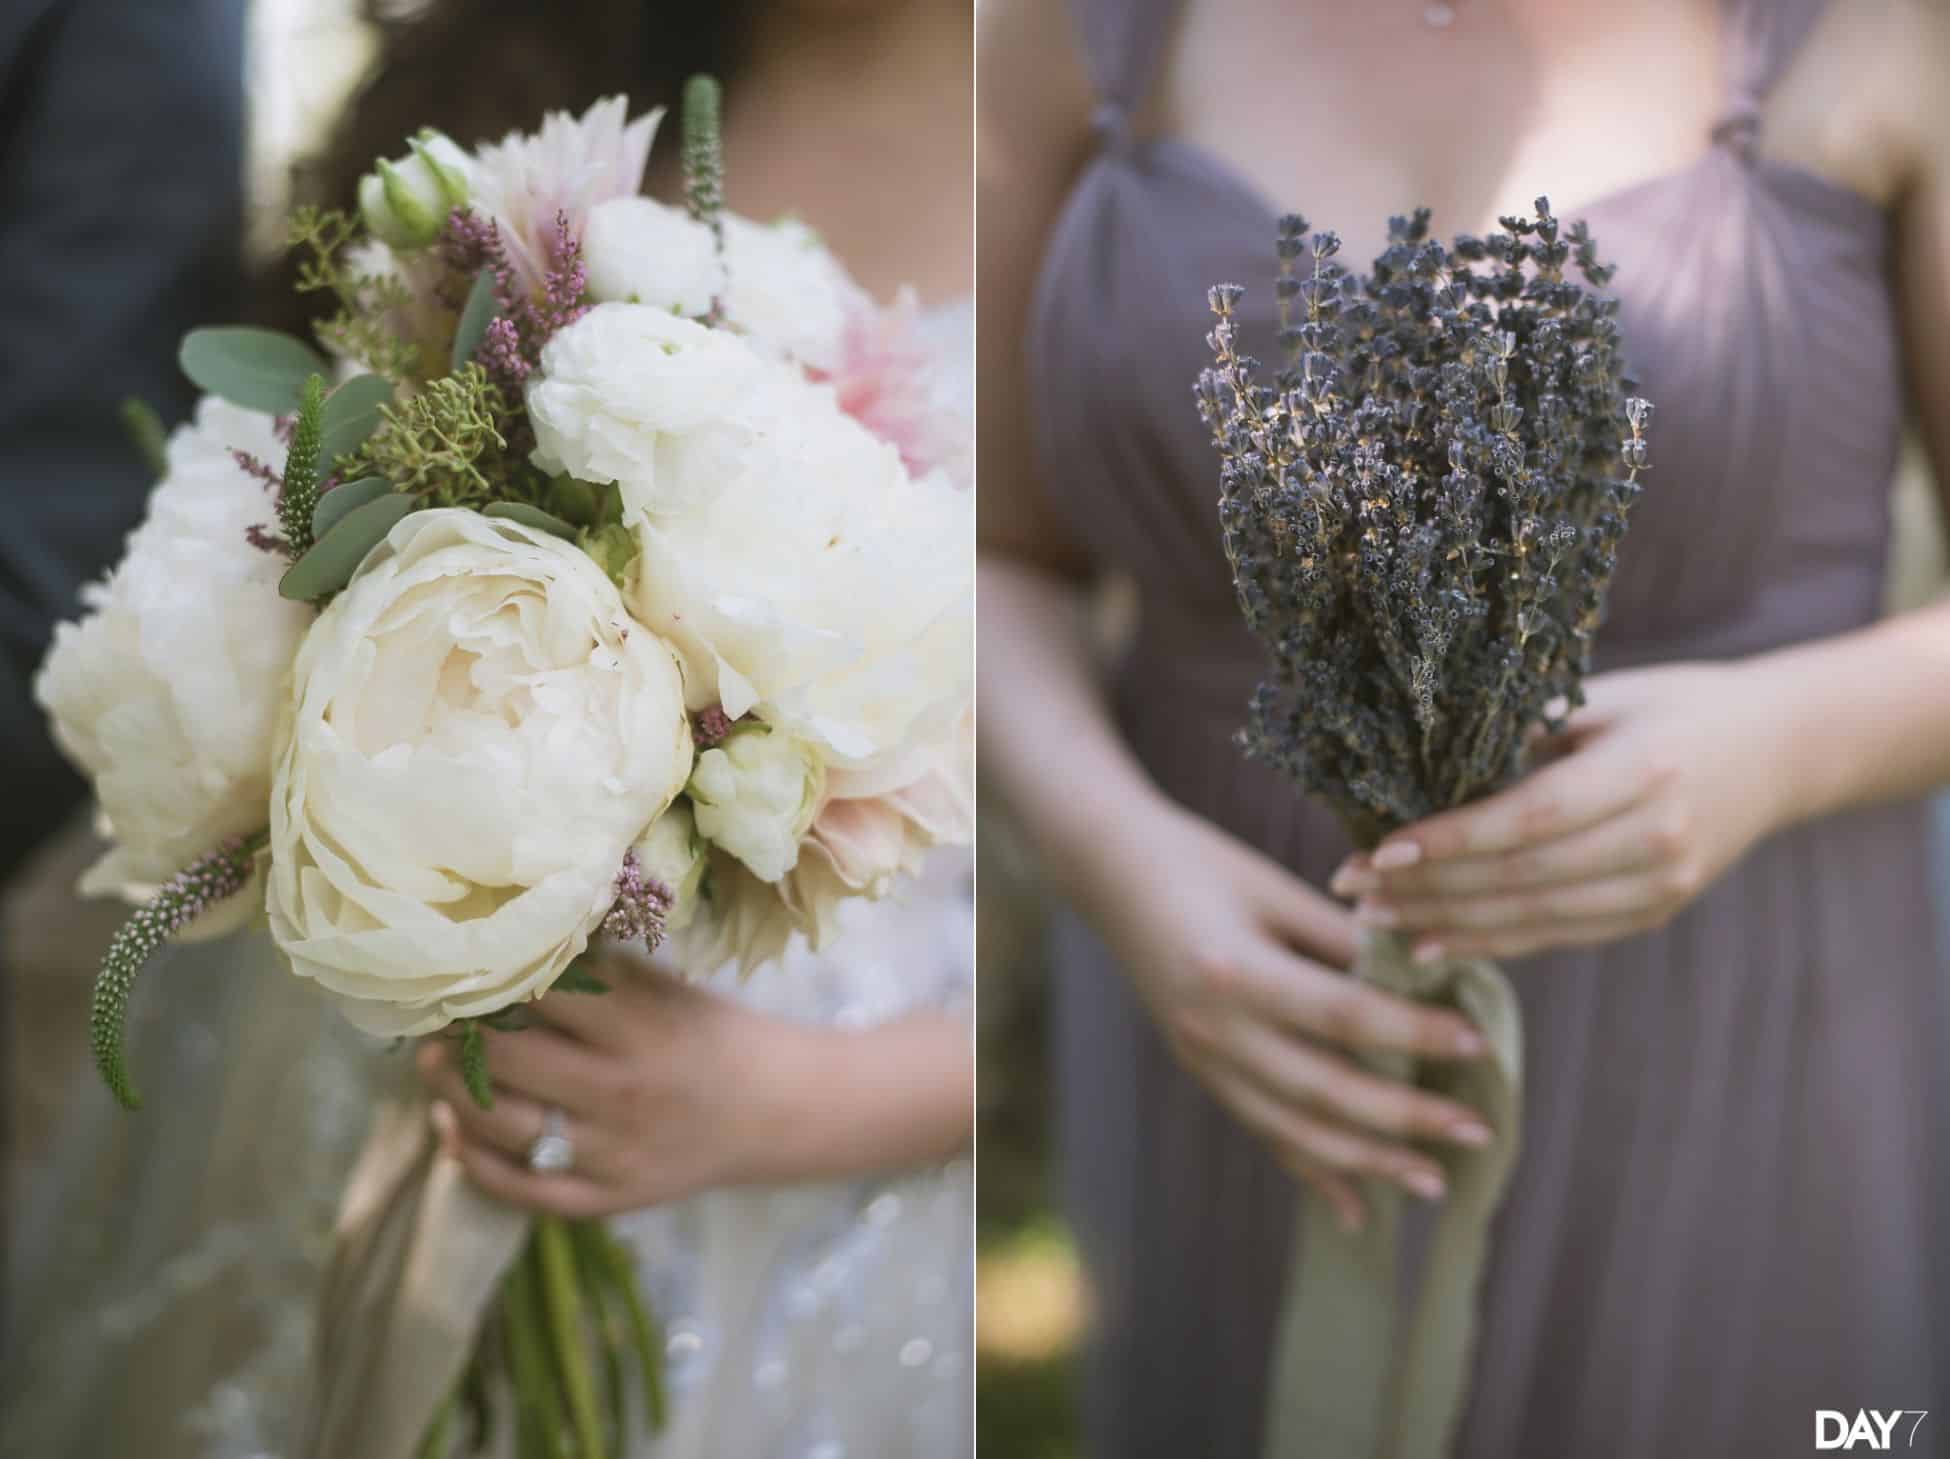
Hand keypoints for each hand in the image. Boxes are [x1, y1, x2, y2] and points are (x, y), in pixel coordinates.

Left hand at [416, 960, 797, 1219]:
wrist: (772, 1110)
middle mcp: (622, 1092)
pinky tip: (451, 1130)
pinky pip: (521, 1189)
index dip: (495, 977)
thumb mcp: (663, 988)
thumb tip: (512, 948)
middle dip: (458, 1034)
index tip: (467, 966)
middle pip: (509, 1059)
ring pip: (503, 1126)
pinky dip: (473, 1161)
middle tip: (438, 1016)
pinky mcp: (606, 1199)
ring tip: (433, 1065)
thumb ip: (596, 973)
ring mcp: (612, 1153)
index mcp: (641, 1027)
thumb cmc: (708, 1033)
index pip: (542, 994)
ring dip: (452, 1090)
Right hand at [1074, 796, 1494, 1230]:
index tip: (1477, 1042)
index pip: (1343, 1015)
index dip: (1413, 1032)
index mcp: (1234, 971)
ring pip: (1293, 1129)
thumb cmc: (1198, 862)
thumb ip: (1340, 938)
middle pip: (1324, 1089)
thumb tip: (1418, 981)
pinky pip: (1262, 1132)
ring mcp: (1201, 1058)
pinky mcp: (1199, 1070)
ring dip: (1366, 1161)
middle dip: (1405, 1117)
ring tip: (1432, 1180)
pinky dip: (1311, 1172)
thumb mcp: (1273, 886)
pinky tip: (1356, 1210)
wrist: (1108, 872)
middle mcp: (1213, 1028)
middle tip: (1476, 1130)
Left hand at [1329, 662, 1795, 961]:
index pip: (1528, 818)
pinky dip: (1490, 942)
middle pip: (1520, 878)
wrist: (1781, 748)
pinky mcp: (1653, 913)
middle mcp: (1656, 839)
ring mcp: (1660, 886)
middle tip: (1351, 888)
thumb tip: (1421, 767)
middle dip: (1427, 888)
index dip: (1451, 841)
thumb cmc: (1672, 706)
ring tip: (1373, 918)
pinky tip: (1432, 942)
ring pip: (1533, 918)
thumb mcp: (1604, 700)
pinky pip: (1557, 936)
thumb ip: (1524, 736)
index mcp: (1643, 771)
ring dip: (1445, 923)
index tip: (1377, 849)